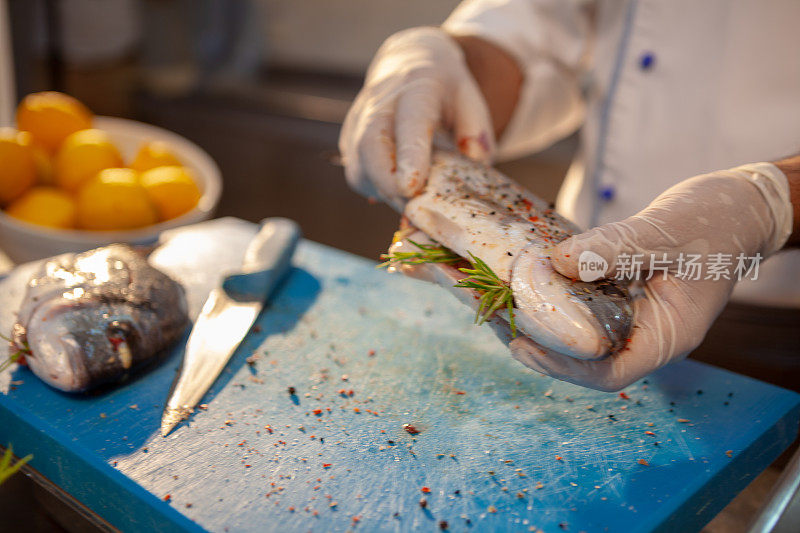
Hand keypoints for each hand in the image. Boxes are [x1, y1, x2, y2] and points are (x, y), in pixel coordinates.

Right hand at [339, 27, 494, 205]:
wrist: (409, 62)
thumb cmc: (444, 88)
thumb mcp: (471, 99)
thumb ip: (477, 131)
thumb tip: (473, 162)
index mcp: (417, 88)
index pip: (409, 122)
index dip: (409, 156)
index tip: (412, 188)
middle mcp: (379, 102)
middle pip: (370, 147)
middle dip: (388, 185)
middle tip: (415, 211)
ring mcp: (358, 121)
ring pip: (360, 168)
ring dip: (385, 194)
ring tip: (414, 204)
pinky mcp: (349, 140)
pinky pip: (358, 175)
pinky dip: (379, 192)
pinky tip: (400, 193)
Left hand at [510, 163, 792, 390]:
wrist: (734, 207)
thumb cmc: (715, 222)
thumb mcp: (666, 234)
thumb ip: (615, 250)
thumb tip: (557, 263)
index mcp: (667, 336)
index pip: (611, 373)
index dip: (563, 366)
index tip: (523, 345)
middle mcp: (644, 333)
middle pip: (584, 357)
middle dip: (537, 342)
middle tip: (492, 320)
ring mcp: (630, 315)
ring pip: (576, 331)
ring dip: (535, 319)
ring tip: (493, 303)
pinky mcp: (616, 293)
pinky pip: (578, 302)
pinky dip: (549, 294)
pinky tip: (519, 280)